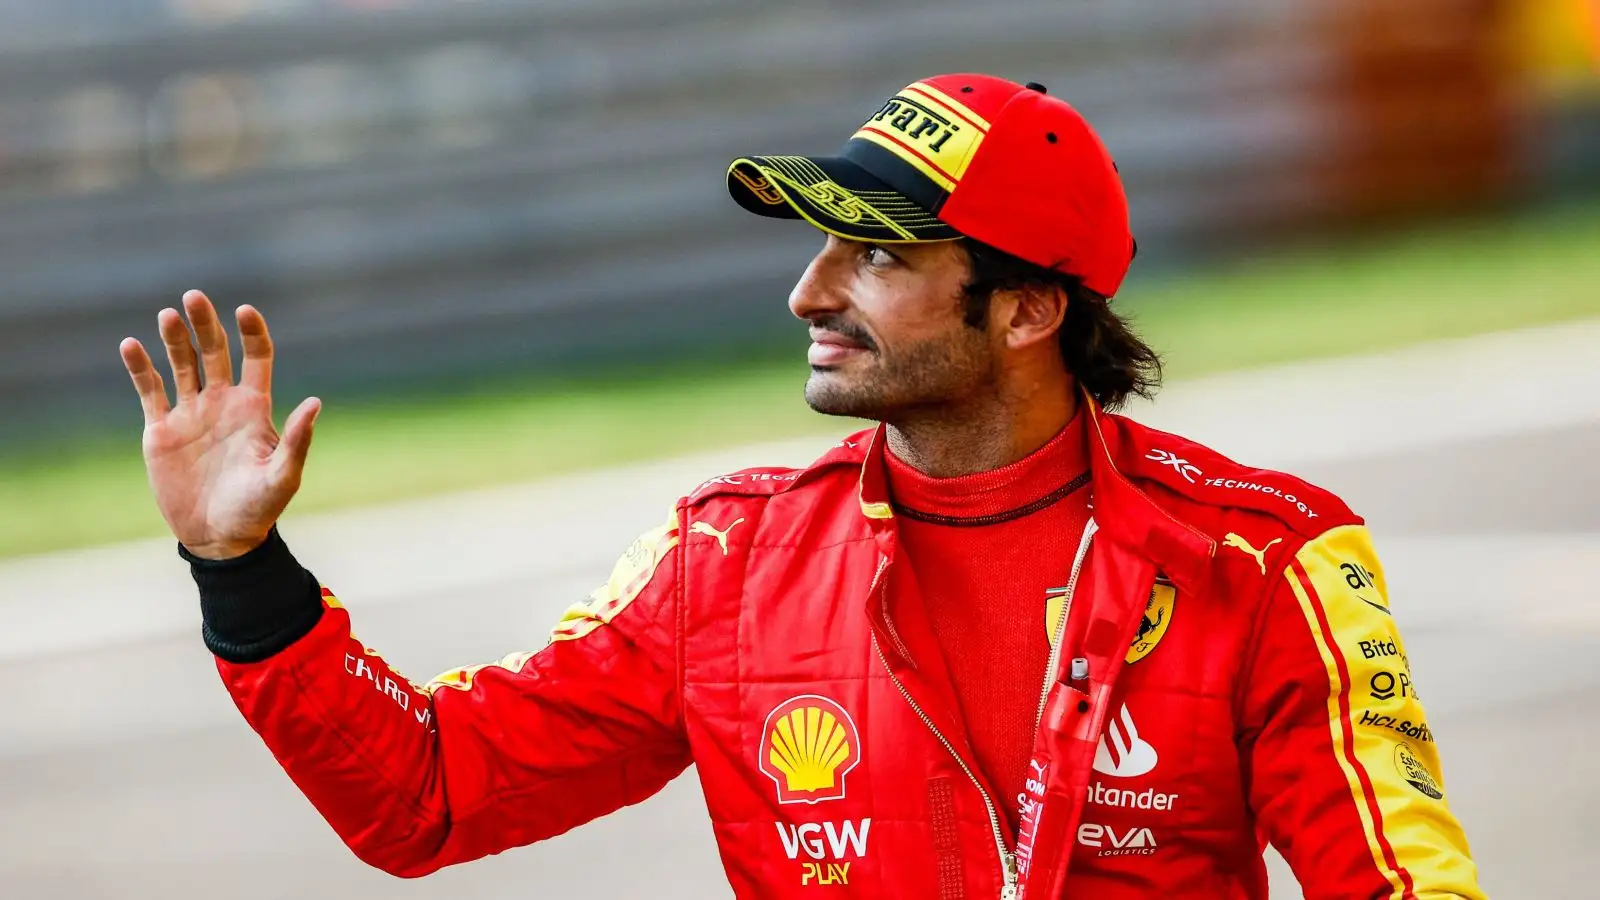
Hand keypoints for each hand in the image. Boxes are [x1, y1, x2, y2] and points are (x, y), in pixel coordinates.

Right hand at [120, 290, 320, 559]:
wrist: (218, 536)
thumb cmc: (258, 509)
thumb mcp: (283, 477)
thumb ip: (297, 440)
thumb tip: (315, 402)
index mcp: (254, 408)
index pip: (256, 358)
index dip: (252, 333)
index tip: (245, 310)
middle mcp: (222, 403)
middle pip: (213, 352)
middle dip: (205, 324)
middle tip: (194, 297)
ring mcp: (191, 413)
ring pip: (181, 364)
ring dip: (174, 339)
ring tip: (168, 315)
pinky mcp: (161, 429)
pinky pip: (150, 391)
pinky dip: (140, 368)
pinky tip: (131, 346)